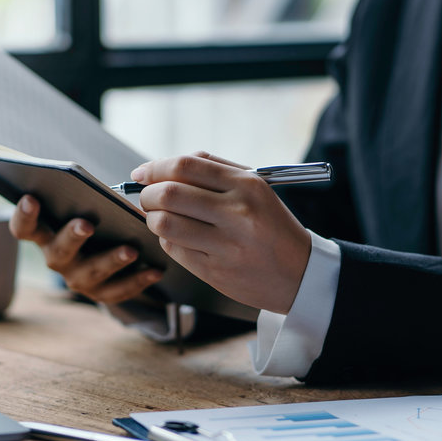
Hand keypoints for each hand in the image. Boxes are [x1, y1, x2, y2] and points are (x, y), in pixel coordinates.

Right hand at [9, 195, 162, 303]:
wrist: (112, 255)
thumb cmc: (96, 219)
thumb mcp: (88, 208)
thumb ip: (88, 197)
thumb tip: (107, 185)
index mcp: (46, 235)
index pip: (24, 229)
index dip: (24, 216)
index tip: (31, 198)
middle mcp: (57, 259)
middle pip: (59, 251)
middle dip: (72, 236)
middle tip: (86, 224)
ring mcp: (78, 279)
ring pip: (92, 273)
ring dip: (111, 261)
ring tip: (131, 250)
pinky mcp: (102, 294)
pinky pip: (119, 290)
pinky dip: (138, 280)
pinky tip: (155, 269)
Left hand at [132, 152, 310, 312]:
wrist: (300, 273)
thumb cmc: (271, 225)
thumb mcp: (255, 188)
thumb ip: (213, 170)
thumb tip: (164, 167)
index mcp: (247, 185)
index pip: (186, 166)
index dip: (155, 168)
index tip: (142, 173)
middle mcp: (237, 213)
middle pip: (169, 194)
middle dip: (148, 194)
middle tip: (148, 197)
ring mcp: (226, 245)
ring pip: (165, 224)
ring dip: (153, 218)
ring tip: (161, 217)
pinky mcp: (215, 271)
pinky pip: (173, 249)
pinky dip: (167, 239)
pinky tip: (178, 236)